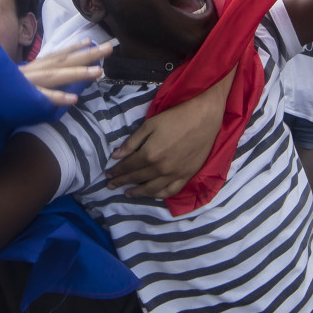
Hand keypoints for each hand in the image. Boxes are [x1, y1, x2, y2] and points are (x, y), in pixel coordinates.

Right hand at [19, 40, 110, 104]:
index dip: (73, 47)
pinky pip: (42, 98)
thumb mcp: (20, 80)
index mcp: (33, 67)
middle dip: (87, 55)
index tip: (90, 41)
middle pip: (64, 61)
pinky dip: (58, 97)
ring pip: (56, 76)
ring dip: (78, 73)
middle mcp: (33, 71)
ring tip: (98, 71)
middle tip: (109, 48)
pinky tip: (74, 98)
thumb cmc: (1, 92)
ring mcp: (29, 83)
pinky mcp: (23, 99)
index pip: (56, 55)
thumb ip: (36, 76)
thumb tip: (56, 76)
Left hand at [106, 68, 232, 197]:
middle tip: (111, 186)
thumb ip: (132, 142)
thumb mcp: (149, 125)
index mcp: (149, 154)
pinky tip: (152, 194)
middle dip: (122, 182)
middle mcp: (160, 168)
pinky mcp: (186, 176)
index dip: (117, 171)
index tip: (108, 175)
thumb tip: (116, 156)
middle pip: (137, 178)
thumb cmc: (175, 118)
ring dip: (137, 193)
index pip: (128, 166)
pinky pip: (170, 191)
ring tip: (127, 193)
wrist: (203, 118)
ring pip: (151, 189)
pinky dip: (159, 195)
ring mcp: (174, 174)